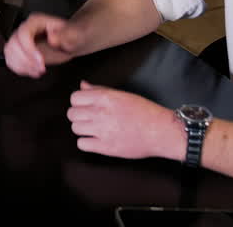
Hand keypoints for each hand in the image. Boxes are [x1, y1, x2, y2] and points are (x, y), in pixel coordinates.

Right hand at [3, 13, 83, 77]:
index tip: (42, 62)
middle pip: (13, 44)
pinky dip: (20, 69)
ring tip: (38, 71)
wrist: (72, 40)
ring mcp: (19, 39)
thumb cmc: (73, 35)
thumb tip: (52, 38)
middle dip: (26, 60)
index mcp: (36, 21)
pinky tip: (33, 71)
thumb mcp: (75, 34)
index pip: (23, 33)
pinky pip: (11, 60)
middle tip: (42, 69)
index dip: (29, 49)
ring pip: (9, 52)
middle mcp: (24, 29)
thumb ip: (66, 35)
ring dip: (22, 65)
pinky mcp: (19, 50)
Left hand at [68, 81, 182, 160]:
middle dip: (78, 115)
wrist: (161, 131)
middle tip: (89, 118)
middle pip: (71, 114)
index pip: (75, 98)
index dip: (78, 102)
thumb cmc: (145, 112)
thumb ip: (100, 90)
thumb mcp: (122, 95)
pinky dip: (86, 143)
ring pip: (75, 128)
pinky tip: (96, 140)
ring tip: (94, 129)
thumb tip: (83, 85)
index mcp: (105, 98)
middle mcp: (101, 113)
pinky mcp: (106, 147)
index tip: (85, 106)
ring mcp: (102, 131)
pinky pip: (82, 144)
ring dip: (82, 129)